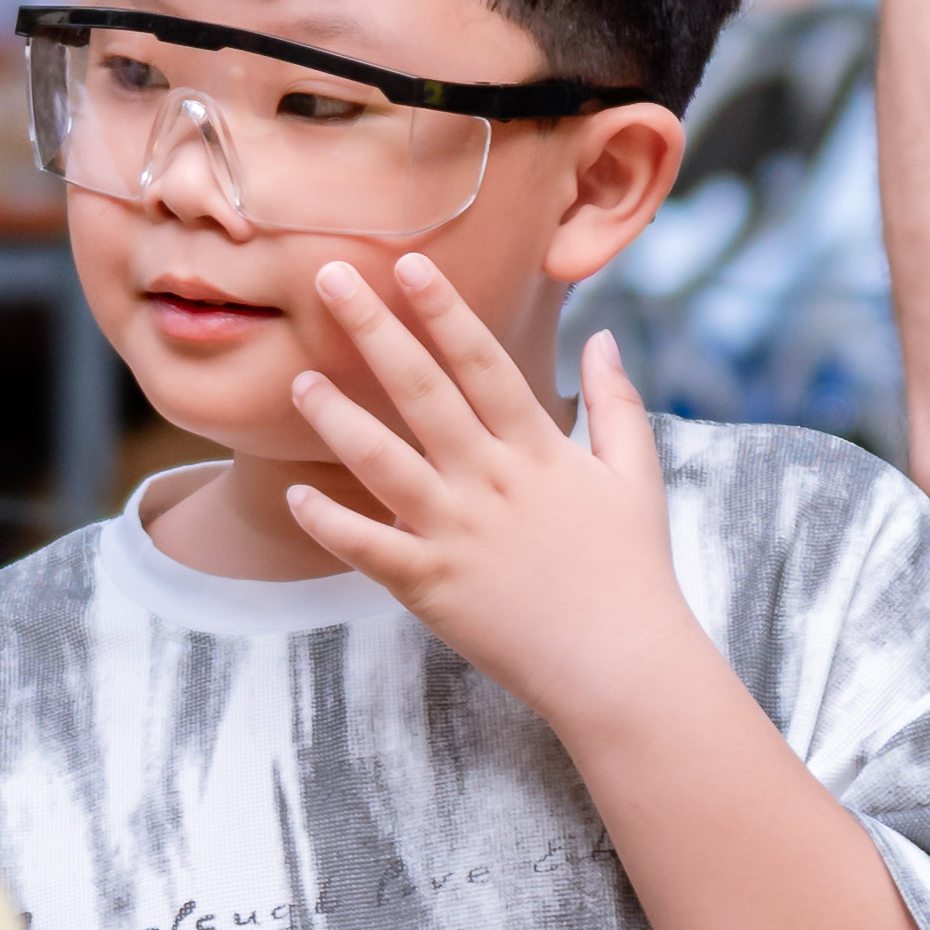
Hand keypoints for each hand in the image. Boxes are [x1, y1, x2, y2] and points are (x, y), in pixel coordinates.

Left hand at [285, 263, 687, 726]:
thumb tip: (603, 336)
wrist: (622, 666)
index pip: (482, 362)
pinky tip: (293, 495)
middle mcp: (490, 481)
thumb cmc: (633, 570)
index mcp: (537, 450)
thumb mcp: (635, 475)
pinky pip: (369, 548)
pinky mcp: (432, 586)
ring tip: (298, 381)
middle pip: (421, 390)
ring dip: (336, 418)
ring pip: (382, 462)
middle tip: (330, 277)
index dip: (443, 310)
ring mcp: (457, 533)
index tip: (407, 263)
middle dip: (374, 329)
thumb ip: (615, 402)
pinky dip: (328, 524)